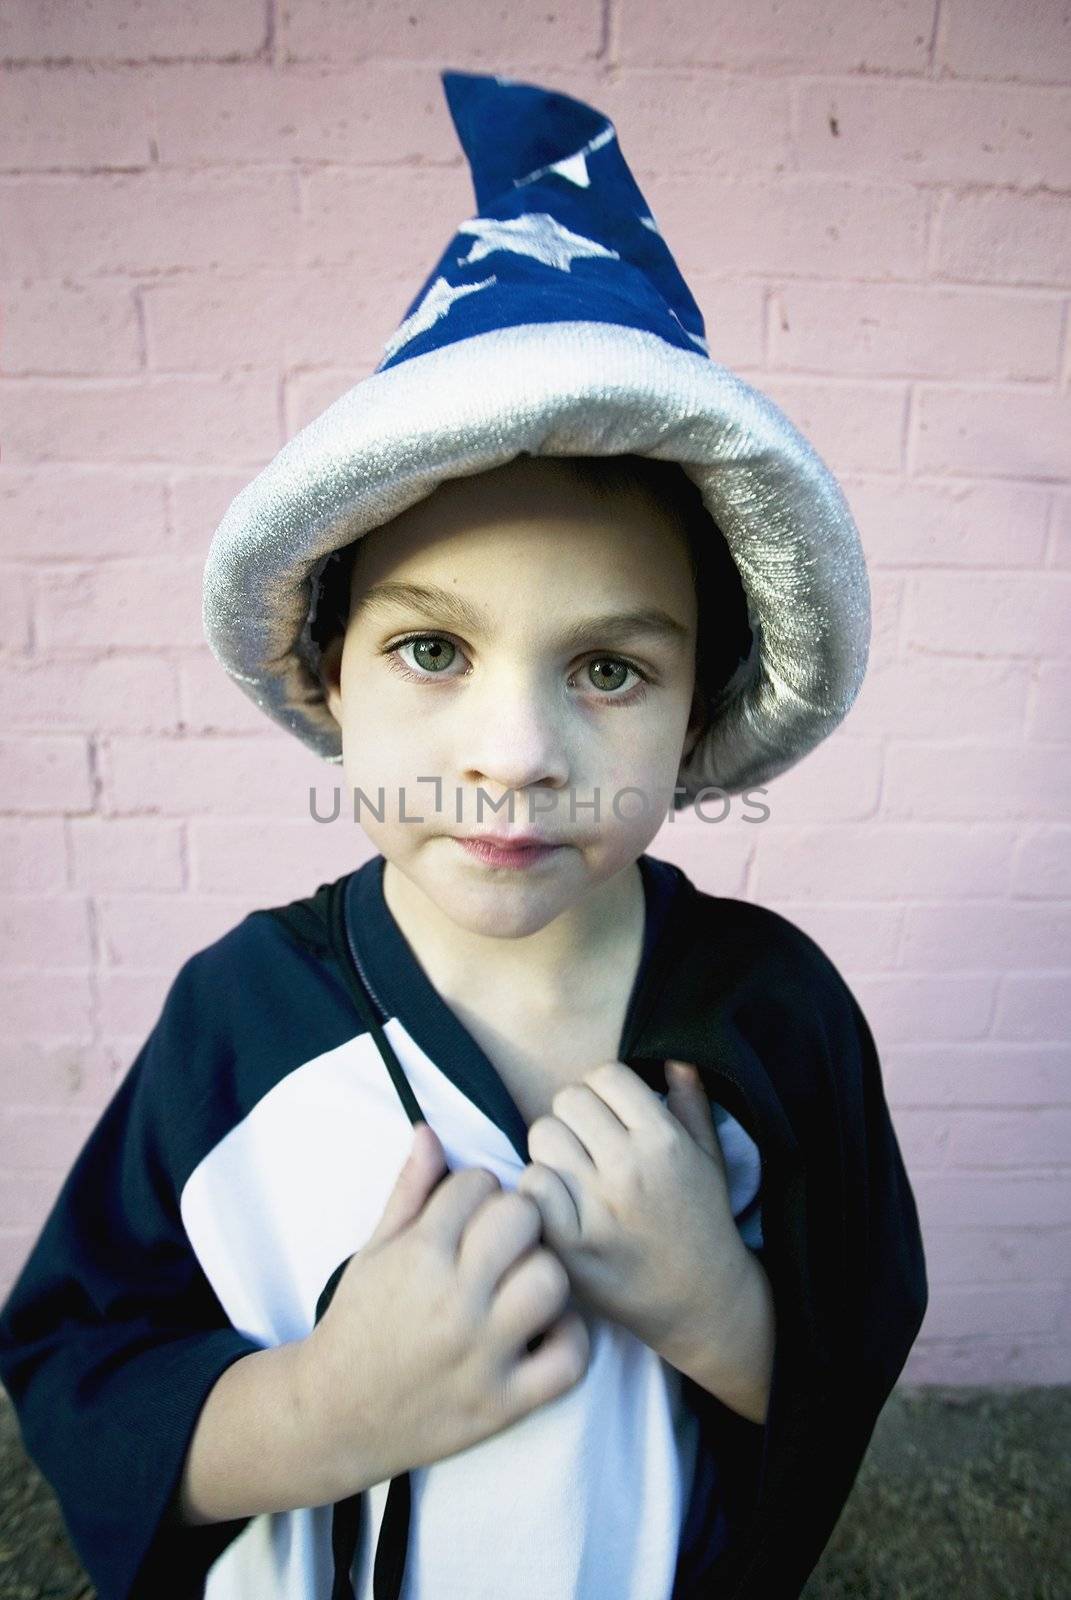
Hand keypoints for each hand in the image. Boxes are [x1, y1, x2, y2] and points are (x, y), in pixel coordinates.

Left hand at [515, 1060, 750, 1363]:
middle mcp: (630, 1171)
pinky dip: (539, 1189)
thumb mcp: (709, 1158)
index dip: (604, 1091)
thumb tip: (673, 1057)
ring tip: (573, 1171)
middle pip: (568, 1100)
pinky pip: (531, 1186)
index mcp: (665, 1142)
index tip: (611, 1116)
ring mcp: (597, 1210)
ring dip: (553, 1149)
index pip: (605, 1075)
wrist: (700, 1301)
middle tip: (588, 1144)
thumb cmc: (702, 1221)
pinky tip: (559, 1202)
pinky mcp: (570, 1246)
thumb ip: (691, 1103)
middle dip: (575, 1116)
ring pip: (542, 1136)